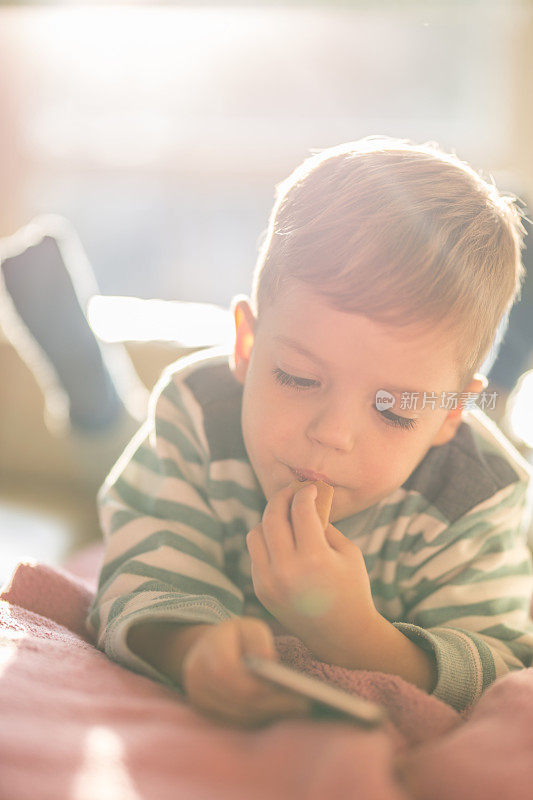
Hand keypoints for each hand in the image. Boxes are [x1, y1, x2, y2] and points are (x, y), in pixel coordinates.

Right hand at [180, 616, 310, 727]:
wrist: (206, 647)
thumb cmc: (235, 636)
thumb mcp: (248, 627)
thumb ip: (259, 641)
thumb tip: (270, 663)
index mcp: (209, 652)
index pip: (233, 676)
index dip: (263, 689)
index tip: (295, 693)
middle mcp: (197, 677)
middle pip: (239, 701)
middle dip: (272, 705)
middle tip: (304, 706)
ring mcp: (198, 698)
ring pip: (237, 716)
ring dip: (268, 715)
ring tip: (296, 710)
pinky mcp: (205, 712)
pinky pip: (234, 723)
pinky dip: (258, 719)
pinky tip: (279, 714)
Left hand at [246, 483, 378, 665]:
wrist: (341, 634)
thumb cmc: (351, 588)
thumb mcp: (348, 552)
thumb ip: (325, 525)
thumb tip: (306, 502)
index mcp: (314, 558)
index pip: (300, 510)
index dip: (304, 493)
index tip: (309, 489)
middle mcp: (287, 569)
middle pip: (272, 517)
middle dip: (282, 497)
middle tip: (291, 492)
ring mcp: (270, 581)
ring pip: (256, 533)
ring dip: (270, 519)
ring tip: (285, 516)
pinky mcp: (261, 589)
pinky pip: (256, 554)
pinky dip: (266, 542)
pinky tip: (282, 540)